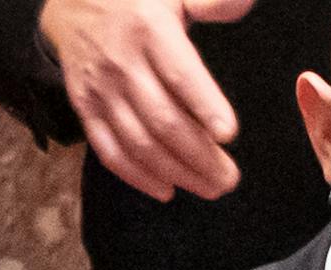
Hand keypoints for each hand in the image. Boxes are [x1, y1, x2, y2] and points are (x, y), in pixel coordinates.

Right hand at [38, 0, 254, 202]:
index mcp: (149, 28)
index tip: (228, 133)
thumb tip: (245, 1)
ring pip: (140, 143)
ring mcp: (101, 87)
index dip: (204, 106)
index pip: (179, 74)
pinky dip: (137, 177)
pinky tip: (166, 189)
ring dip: (177, 173)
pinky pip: (108, 150)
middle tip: (229, 178)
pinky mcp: (85, 106)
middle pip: (163, 121)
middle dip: (200, 157)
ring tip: (210, 188)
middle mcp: (122, 60)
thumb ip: (212, 1)